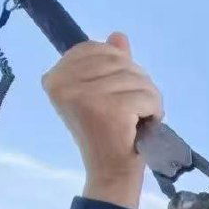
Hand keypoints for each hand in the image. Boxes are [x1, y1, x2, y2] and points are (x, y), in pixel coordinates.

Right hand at [42, 32, 162, 208]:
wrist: (110, 172)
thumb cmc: (106, 134)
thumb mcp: (104, 93)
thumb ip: (109, 63)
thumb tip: (118, 36)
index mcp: (54, 78)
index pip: (95, 49)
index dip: (117, 66)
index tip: (116, 92)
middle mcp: (62, 84)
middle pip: (118, 60)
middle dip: (137, 82)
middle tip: (133, 109)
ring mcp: (83, 95)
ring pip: (136, 77)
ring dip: (148, 97)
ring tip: (138, 118)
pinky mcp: (108, 108)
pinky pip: (146, 95)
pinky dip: (154, 110)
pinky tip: (142, 125)